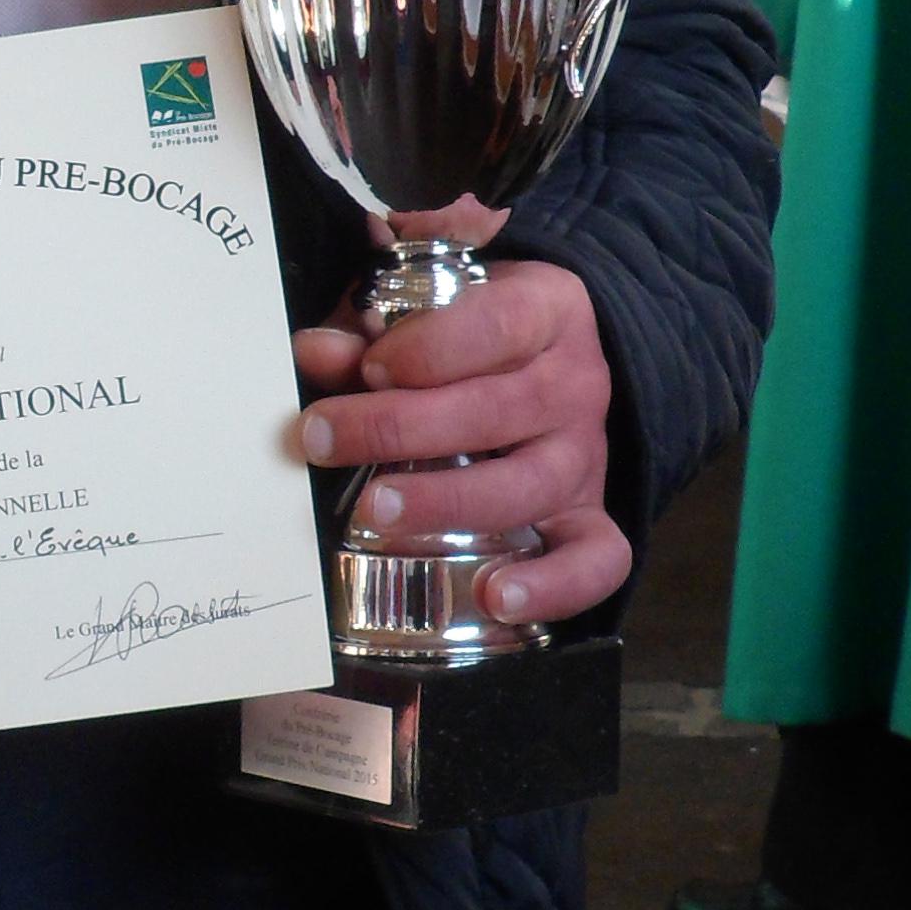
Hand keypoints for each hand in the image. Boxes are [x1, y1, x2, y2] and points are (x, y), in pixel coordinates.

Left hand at [291, 211, 628, 633]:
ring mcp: (584, 457)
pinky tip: (496, 597)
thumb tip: (313, 353)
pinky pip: (597, 559)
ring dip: (448, 502)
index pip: (500, 325)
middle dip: (401, 428)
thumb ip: (371, 332)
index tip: (369, 367)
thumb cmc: (474, 338)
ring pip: (529, 485)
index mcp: (545, 312)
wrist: (553, 368)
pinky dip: (553, 584)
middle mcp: (573, 385)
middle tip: (327, 439)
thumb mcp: (430, 313)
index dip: (430, 348)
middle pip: (498, 410)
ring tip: (378, 512)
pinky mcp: (588, 517)